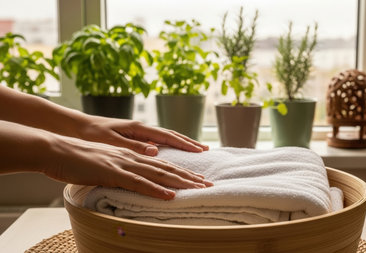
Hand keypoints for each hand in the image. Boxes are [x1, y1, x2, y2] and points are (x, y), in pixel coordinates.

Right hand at [45, 134, 212, 199]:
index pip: (162, 163)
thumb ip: (121, 166)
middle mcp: (132, 156)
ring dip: (180, 182)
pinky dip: (155, 190)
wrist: (55, 148)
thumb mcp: (104, 161)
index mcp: (131, 153)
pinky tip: (169, 195)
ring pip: (158, 174)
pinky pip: (138, 182)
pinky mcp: (112, 172)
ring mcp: (123, 163)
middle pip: (166, 167)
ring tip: (198, 189)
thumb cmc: (77, 157)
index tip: (197, 179)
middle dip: (189, 177)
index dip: (181, 171)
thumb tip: (135, 174)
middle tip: (208, 185)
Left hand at [78, 116, 208, 155]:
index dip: (184, 144)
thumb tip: (155, 151)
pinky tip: (175, 150)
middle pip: (171, 135)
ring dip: (182, 143)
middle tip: (206, 150)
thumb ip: (132, 146)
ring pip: (166, 137)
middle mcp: (141, 129)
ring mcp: (139, 132)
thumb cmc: (91, 134)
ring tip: (197, 149)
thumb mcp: (110, 141)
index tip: (200, 150)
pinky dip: (171, 145)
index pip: (167, 136)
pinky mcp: (135, 137)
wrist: (76, 126)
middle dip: (189, 143)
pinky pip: (158, 141)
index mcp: (137, 129)